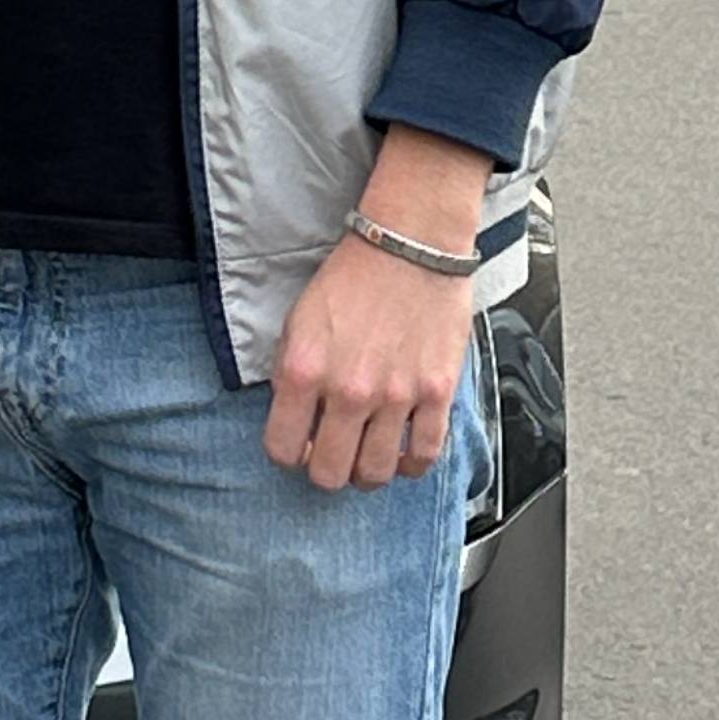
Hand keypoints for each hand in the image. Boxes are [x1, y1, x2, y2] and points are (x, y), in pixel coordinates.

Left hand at [264, 128, 481, 489]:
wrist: (409, 245)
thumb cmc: (352, 278)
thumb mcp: (297, 322)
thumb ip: (290, 374)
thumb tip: (293, 420)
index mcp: (304, 371)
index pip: (282, 449)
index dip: (287, 455)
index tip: (298, 448)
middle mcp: (348, 391)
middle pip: (329, 474)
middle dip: (325, 471)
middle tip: (333, 456)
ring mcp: (395, 396)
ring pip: (376, 474)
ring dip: (367, 473)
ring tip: (366, 457)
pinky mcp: (436, 393)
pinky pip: (424, 455)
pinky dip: (411, 465)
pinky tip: (403, 454)